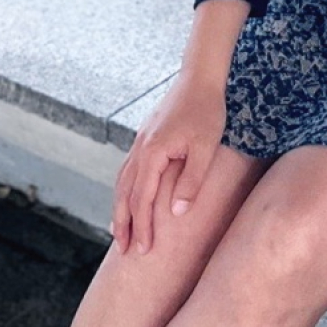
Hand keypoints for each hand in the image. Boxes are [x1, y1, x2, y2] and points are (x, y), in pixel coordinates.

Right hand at [111, 73, 226, 255]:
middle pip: (124, 193)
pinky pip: (129, 168)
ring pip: (122, 181)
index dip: (141, 226)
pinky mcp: (146, 135)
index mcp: (152, 152)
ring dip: (120, 207)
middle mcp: (140, 148)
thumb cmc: (206, 109)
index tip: (143, 251)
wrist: (200, 75)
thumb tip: (176, 213)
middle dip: (123, 223)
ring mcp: (140, 141)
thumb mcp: (205, 147)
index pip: (142, 199)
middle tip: (123, 250)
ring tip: (119, 231)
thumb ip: (191, 181)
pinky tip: (131, 197)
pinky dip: (126, 188)